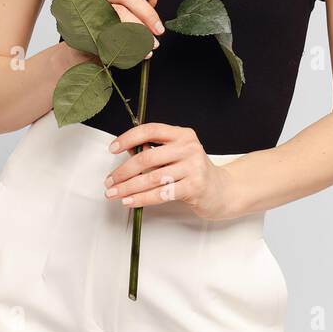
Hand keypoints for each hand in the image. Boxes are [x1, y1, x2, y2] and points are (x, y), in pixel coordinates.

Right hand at [87, 0, 164, 58]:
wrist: (83, 48)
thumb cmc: (107, 25)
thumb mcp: (124, 9)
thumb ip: (139, 2)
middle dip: (147, 13)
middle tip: (159, 30)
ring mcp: (89, 9)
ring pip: (118, 14)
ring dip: (140, 31)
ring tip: (152, 45)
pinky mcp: (86, 28)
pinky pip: (112, 35)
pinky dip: (130, 45)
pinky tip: (140, 53)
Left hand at [102, 122, 234, 220]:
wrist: (222, 191)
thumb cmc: (194, 172)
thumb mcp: (177, 155)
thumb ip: (155, 152)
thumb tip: (126, 153)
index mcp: (182, 134)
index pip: (150, 130)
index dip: (128, 138)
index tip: (112, 148)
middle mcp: (189, 147)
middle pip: (147, 157)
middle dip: (123, 171)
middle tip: (110, 181)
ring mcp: (193, 167)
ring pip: (152, 178)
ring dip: (128, 187)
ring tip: (114, 193)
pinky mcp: (195, 186)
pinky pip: (161, 194)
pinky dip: (142, 199)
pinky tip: (130, 201)